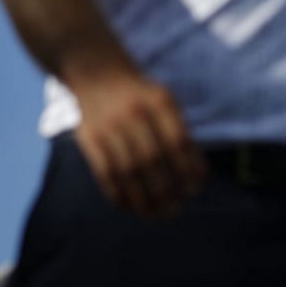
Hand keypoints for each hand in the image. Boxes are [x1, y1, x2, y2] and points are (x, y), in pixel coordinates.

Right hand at [70, 68, 206, 218]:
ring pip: (128, 171)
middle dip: (166, 189)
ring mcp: (108, 125)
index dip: (188, 169)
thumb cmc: (140, 95)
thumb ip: (179, 133)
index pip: (178, 141)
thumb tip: (196, 176)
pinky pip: (105, 172)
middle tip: (176, 209)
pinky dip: (119, 194)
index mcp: (159, 101)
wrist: (96, 72)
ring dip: (143, 199)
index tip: (195, 189)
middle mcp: (133, 112)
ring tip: (157, 214)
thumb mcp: (164, 102)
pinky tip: (131, 207)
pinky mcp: (89, 138)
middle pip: (152, 160)